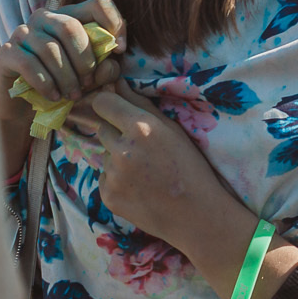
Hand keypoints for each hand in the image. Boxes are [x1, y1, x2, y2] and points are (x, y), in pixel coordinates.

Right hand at [0, 0, 126, 136]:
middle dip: (85, 59)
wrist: (21, 107)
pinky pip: (30, 64)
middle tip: (88, 83)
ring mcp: (22, 32)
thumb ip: (105, 69)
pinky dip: (46, 83)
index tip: (120, 50)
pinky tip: (54, 96)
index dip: (114, 22)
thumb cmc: (61, 86)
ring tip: (72, 95)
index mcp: (69, 16)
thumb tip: (110, 61)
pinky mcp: (6, 52)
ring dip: (66, 76)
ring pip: (50, 48)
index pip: (97, 3)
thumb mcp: (90, 79)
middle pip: (71, 26)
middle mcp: (44, 18)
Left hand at [66, 86, 297, 298]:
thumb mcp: (172, 130)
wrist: (195, 214)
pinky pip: (105, 178)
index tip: (113, 109)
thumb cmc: (190, 167)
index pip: (104, 103)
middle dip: (117, 134)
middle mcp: (122, 149)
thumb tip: (117, 84)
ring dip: (118, 159)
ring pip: (105, 155)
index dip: (107, 103)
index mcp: (141, 127)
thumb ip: (142, 105)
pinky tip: (139, 187)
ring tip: (145, 172)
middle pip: (102, 129)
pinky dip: (117, 180)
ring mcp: (112, 175)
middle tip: (141, 149)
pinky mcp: (108, 196)